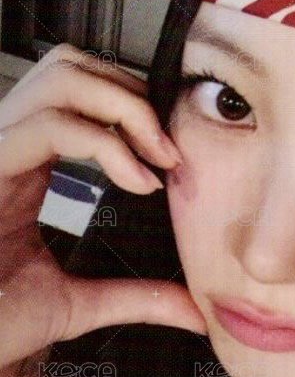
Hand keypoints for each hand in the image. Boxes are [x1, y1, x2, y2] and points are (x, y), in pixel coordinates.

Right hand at [0, 44, 206, 368]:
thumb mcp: (81, 304)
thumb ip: (139, 297)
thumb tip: (194, 310)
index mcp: (23, 167)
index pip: (77, 94)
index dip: (131, 106)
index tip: (172, 155)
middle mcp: (6, 148)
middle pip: (71, 66)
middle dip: (132, 93)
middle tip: (169, 149)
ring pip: (61, 79)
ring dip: (124, 107)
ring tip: (157, 156)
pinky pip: (48, 126)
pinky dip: (105, 143)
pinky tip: (136, 180)